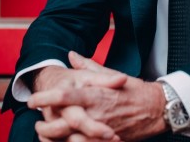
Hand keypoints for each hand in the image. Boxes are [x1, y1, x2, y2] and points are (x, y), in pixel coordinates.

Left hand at [30, 52, 168, 141]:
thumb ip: (88, 67)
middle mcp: (96, 114)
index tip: (32, 99)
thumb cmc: (134, 90)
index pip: (64, 96)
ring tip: (46, 137)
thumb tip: (71, 55)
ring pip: (70, 141)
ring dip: (54, 140)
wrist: (157, 109)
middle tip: (36, 124)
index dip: (45, 97)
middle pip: (61, 124)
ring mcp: (101, 130)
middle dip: (44, 127)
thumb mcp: (112, 74)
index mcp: (95, 94)